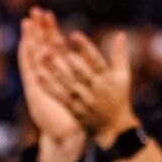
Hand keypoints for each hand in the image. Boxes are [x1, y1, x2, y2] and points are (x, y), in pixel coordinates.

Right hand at [19, 9, 87, 161]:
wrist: (66, 135)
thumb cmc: (77, 113)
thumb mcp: (84, 91)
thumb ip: (89, 72)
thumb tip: (95, 57)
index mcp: (59, 72)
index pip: (53, 45)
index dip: (49, 30)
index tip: (47, 13)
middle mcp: (47, 74)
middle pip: (41, 46)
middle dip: (39, 28)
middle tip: (35, 10)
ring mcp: (39, 81)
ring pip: (33, 55)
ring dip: (30, 39)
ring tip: (27, 22)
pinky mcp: (35, 91)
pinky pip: (30, 71)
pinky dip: (27, 58)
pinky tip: (25, 45)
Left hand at [45, 29, 137, 146]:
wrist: (114, 128)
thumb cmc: (118, 97)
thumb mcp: (123, 76)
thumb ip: (120, 55)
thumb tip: (120, 33)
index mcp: (107, 78)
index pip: (96, 60)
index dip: (85, 47)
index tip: (74, 34)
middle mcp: (96, 89)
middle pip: (79, 70)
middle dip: (66, 55)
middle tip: (52, 39)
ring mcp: (84, 100)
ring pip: (67, 83)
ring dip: (53, 69)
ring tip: (40, 54)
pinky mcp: (74, 110)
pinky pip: (60, 97)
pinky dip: (49, 86)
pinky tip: (38, 75)